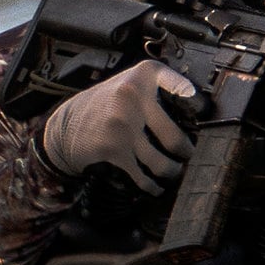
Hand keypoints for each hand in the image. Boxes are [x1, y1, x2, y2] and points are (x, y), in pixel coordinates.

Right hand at [38, 59, 197, 196]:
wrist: (66, 125)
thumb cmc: (104, 105)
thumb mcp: (128, 82)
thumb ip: (156, 86)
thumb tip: (194, 107)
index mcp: (141, 77)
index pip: (176, 83)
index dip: (192, 98)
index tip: (197, 106)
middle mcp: (132, 97)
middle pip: (176, 139)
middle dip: (186, 153)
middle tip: (187, 155)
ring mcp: (122, 124)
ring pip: (161, 163)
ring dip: (171, 172)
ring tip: (173, 171)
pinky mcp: (113, 149)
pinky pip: (142, 176)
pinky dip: (151, 186)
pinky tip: (155, 187)